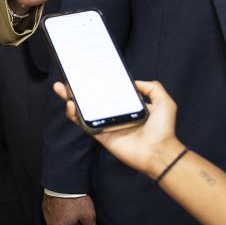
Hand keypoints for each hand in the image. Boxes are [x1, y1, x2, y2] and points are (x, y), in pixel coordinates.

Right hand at [42, 194, 101, 224]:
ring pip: (61, 221)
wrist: (63, 182)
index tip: (83, 218)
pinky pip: (54, 213)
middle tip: (78, 211)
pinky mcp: (45, 207)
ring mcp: (47, 216)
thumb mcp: (88, 218)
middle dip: (74, 223)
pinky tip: (65, 202)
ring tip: (72, 205)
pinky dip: (60, 209)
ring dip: (66, 216)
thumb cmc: (76, 201)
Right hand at [52, 79, 183, 179]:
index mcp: (127, 105)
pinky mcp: (101, 135)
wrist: (159, 152)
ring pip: (84, 110)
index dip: (98, 83)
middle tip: (66, 79)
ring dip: (71, 100)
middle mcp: (115, 114)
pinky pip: (84, 124)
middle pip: (92, 99)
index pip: (109, 91)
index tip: (88, 72)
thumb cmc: (163, 129)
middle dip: (78, 89)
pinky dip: (75, 116)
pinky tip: (70, 105)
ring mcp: (106, 124)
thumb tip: (135, 82)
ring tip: (61, 88)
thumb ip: (152, 88)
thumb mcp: (164, 102)